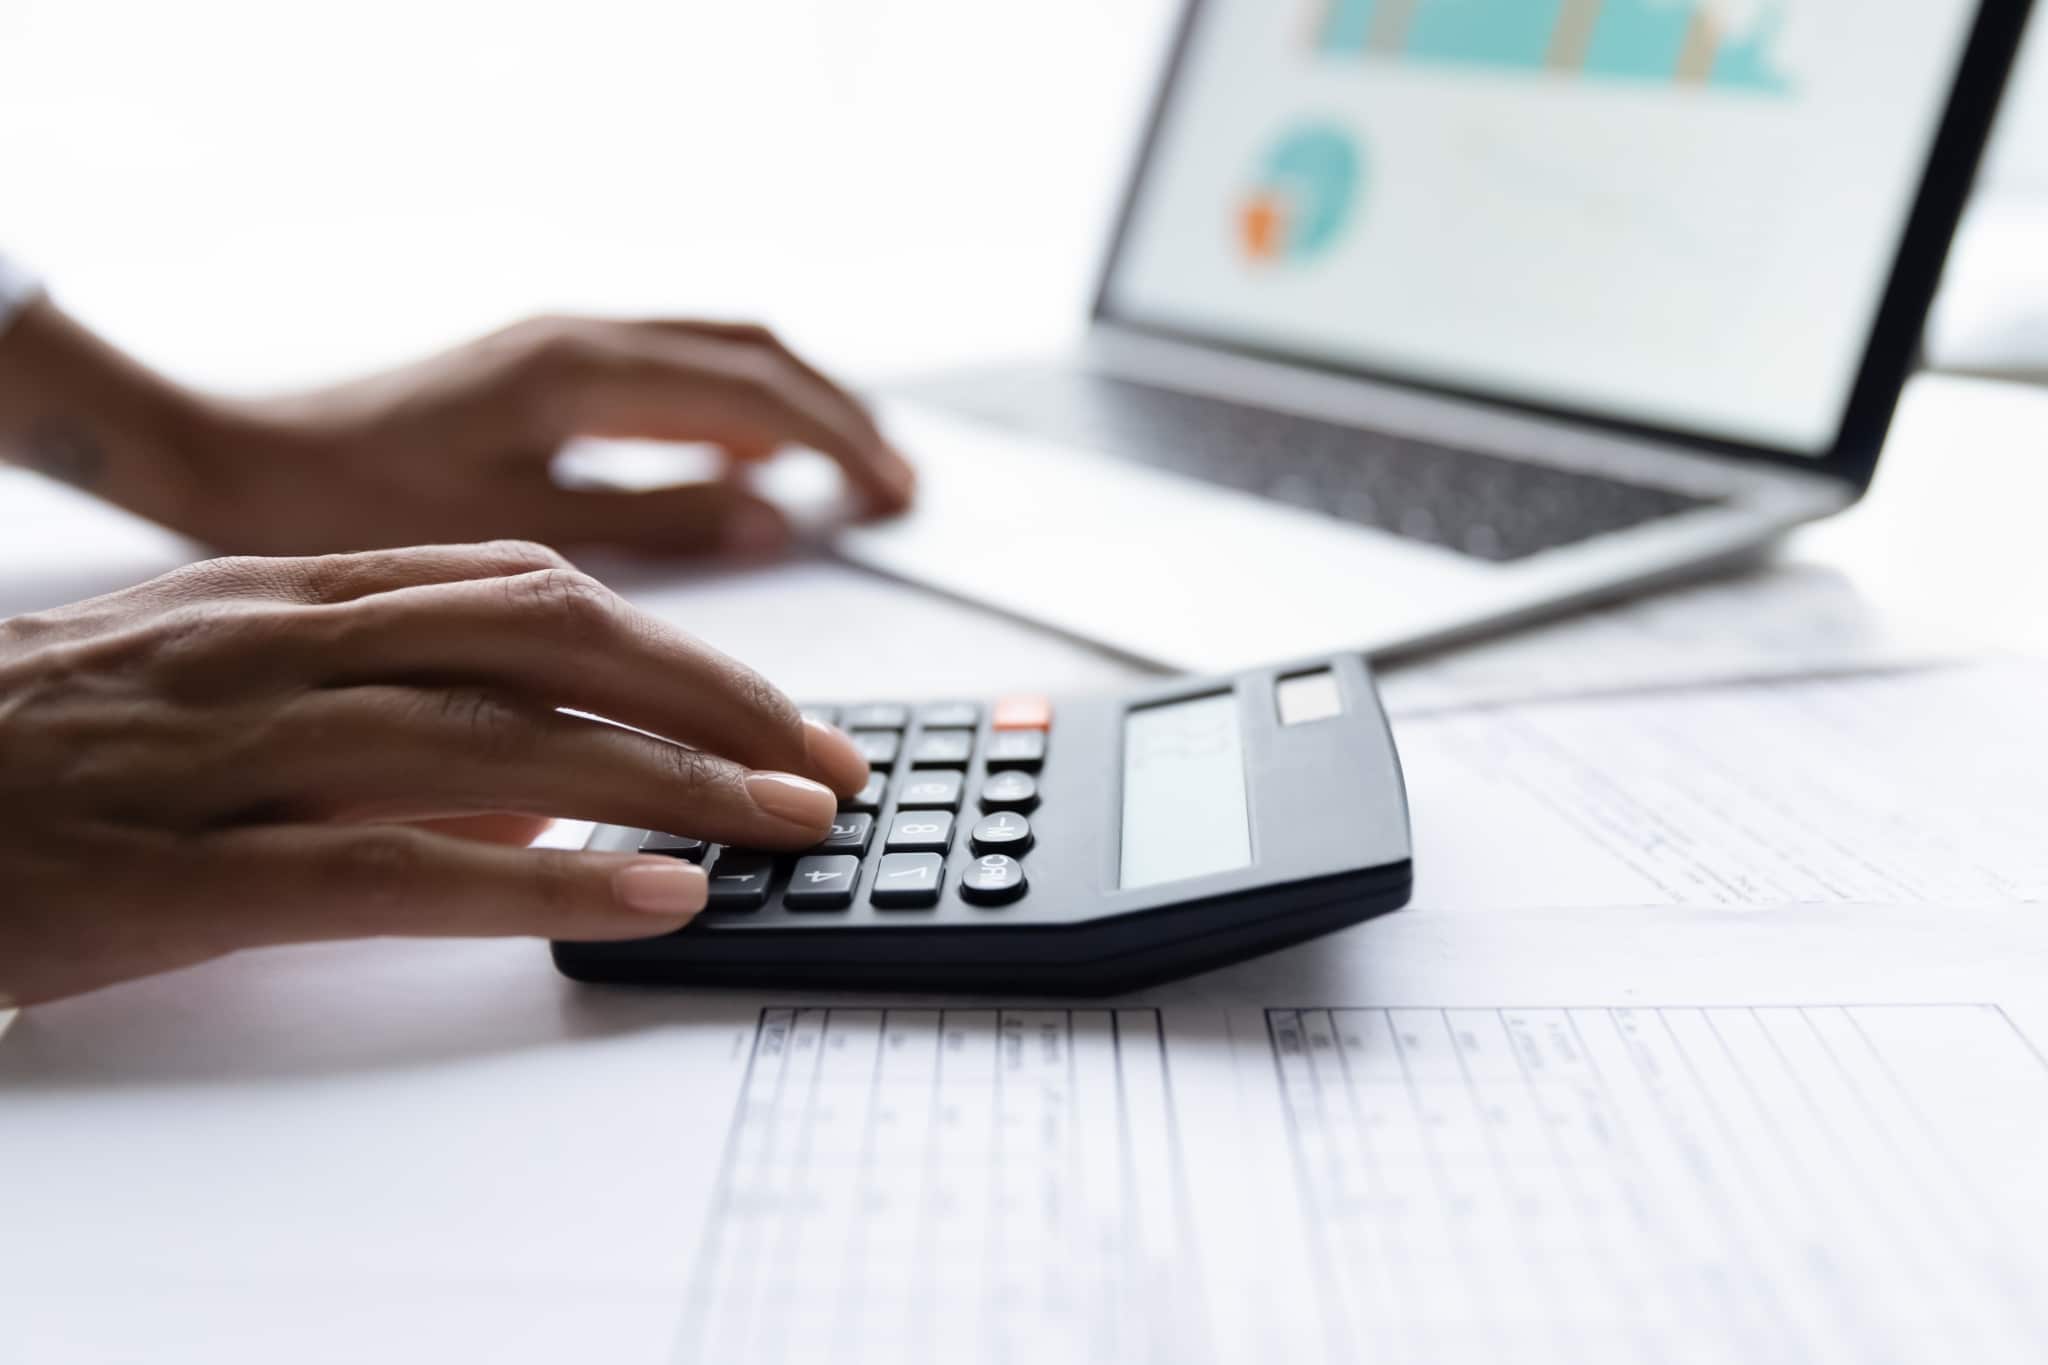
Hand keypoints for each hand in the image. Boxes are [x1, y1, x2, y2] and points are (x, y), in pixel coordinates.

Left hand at [0, 303, 913, 556]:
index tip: (896, 495)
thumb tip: (770, 521)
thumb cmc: (346, 500)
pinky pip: (674, 375)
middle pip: (756, 355)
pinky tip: (744, 469)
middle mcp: (582, 338)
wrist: (234, 457)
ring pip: (720, 356)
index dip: (840, 443)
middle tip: (897, 486)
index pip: (755, 394)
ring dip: (794, 409)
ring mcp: (565, 346)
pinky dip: (734, 414)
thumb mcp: (511, 531)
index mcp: (581, 370)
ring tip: (849, 473)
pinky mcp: (544, 370)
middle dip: (838, 416)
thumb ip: (651, 523)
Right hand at [0, 541, 870, 1006]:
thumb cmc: (39, 748)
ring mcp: (238, 747)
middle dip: (717, 701)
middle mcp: (284, 644)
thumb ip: (384, 705)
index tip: (778, 711)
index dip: (679, 649)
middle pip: (552, 637)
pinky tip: (655, 896)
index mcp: (295, 595)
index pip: (533, 593)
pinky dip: (548, 875)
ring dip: (674, 781)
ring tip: (790, 830)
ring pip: (503, 735)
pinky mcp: (193, 867)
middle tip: (830, 768)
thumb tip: (548, 771)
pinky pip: (403, 864)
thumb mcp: (223, 686)